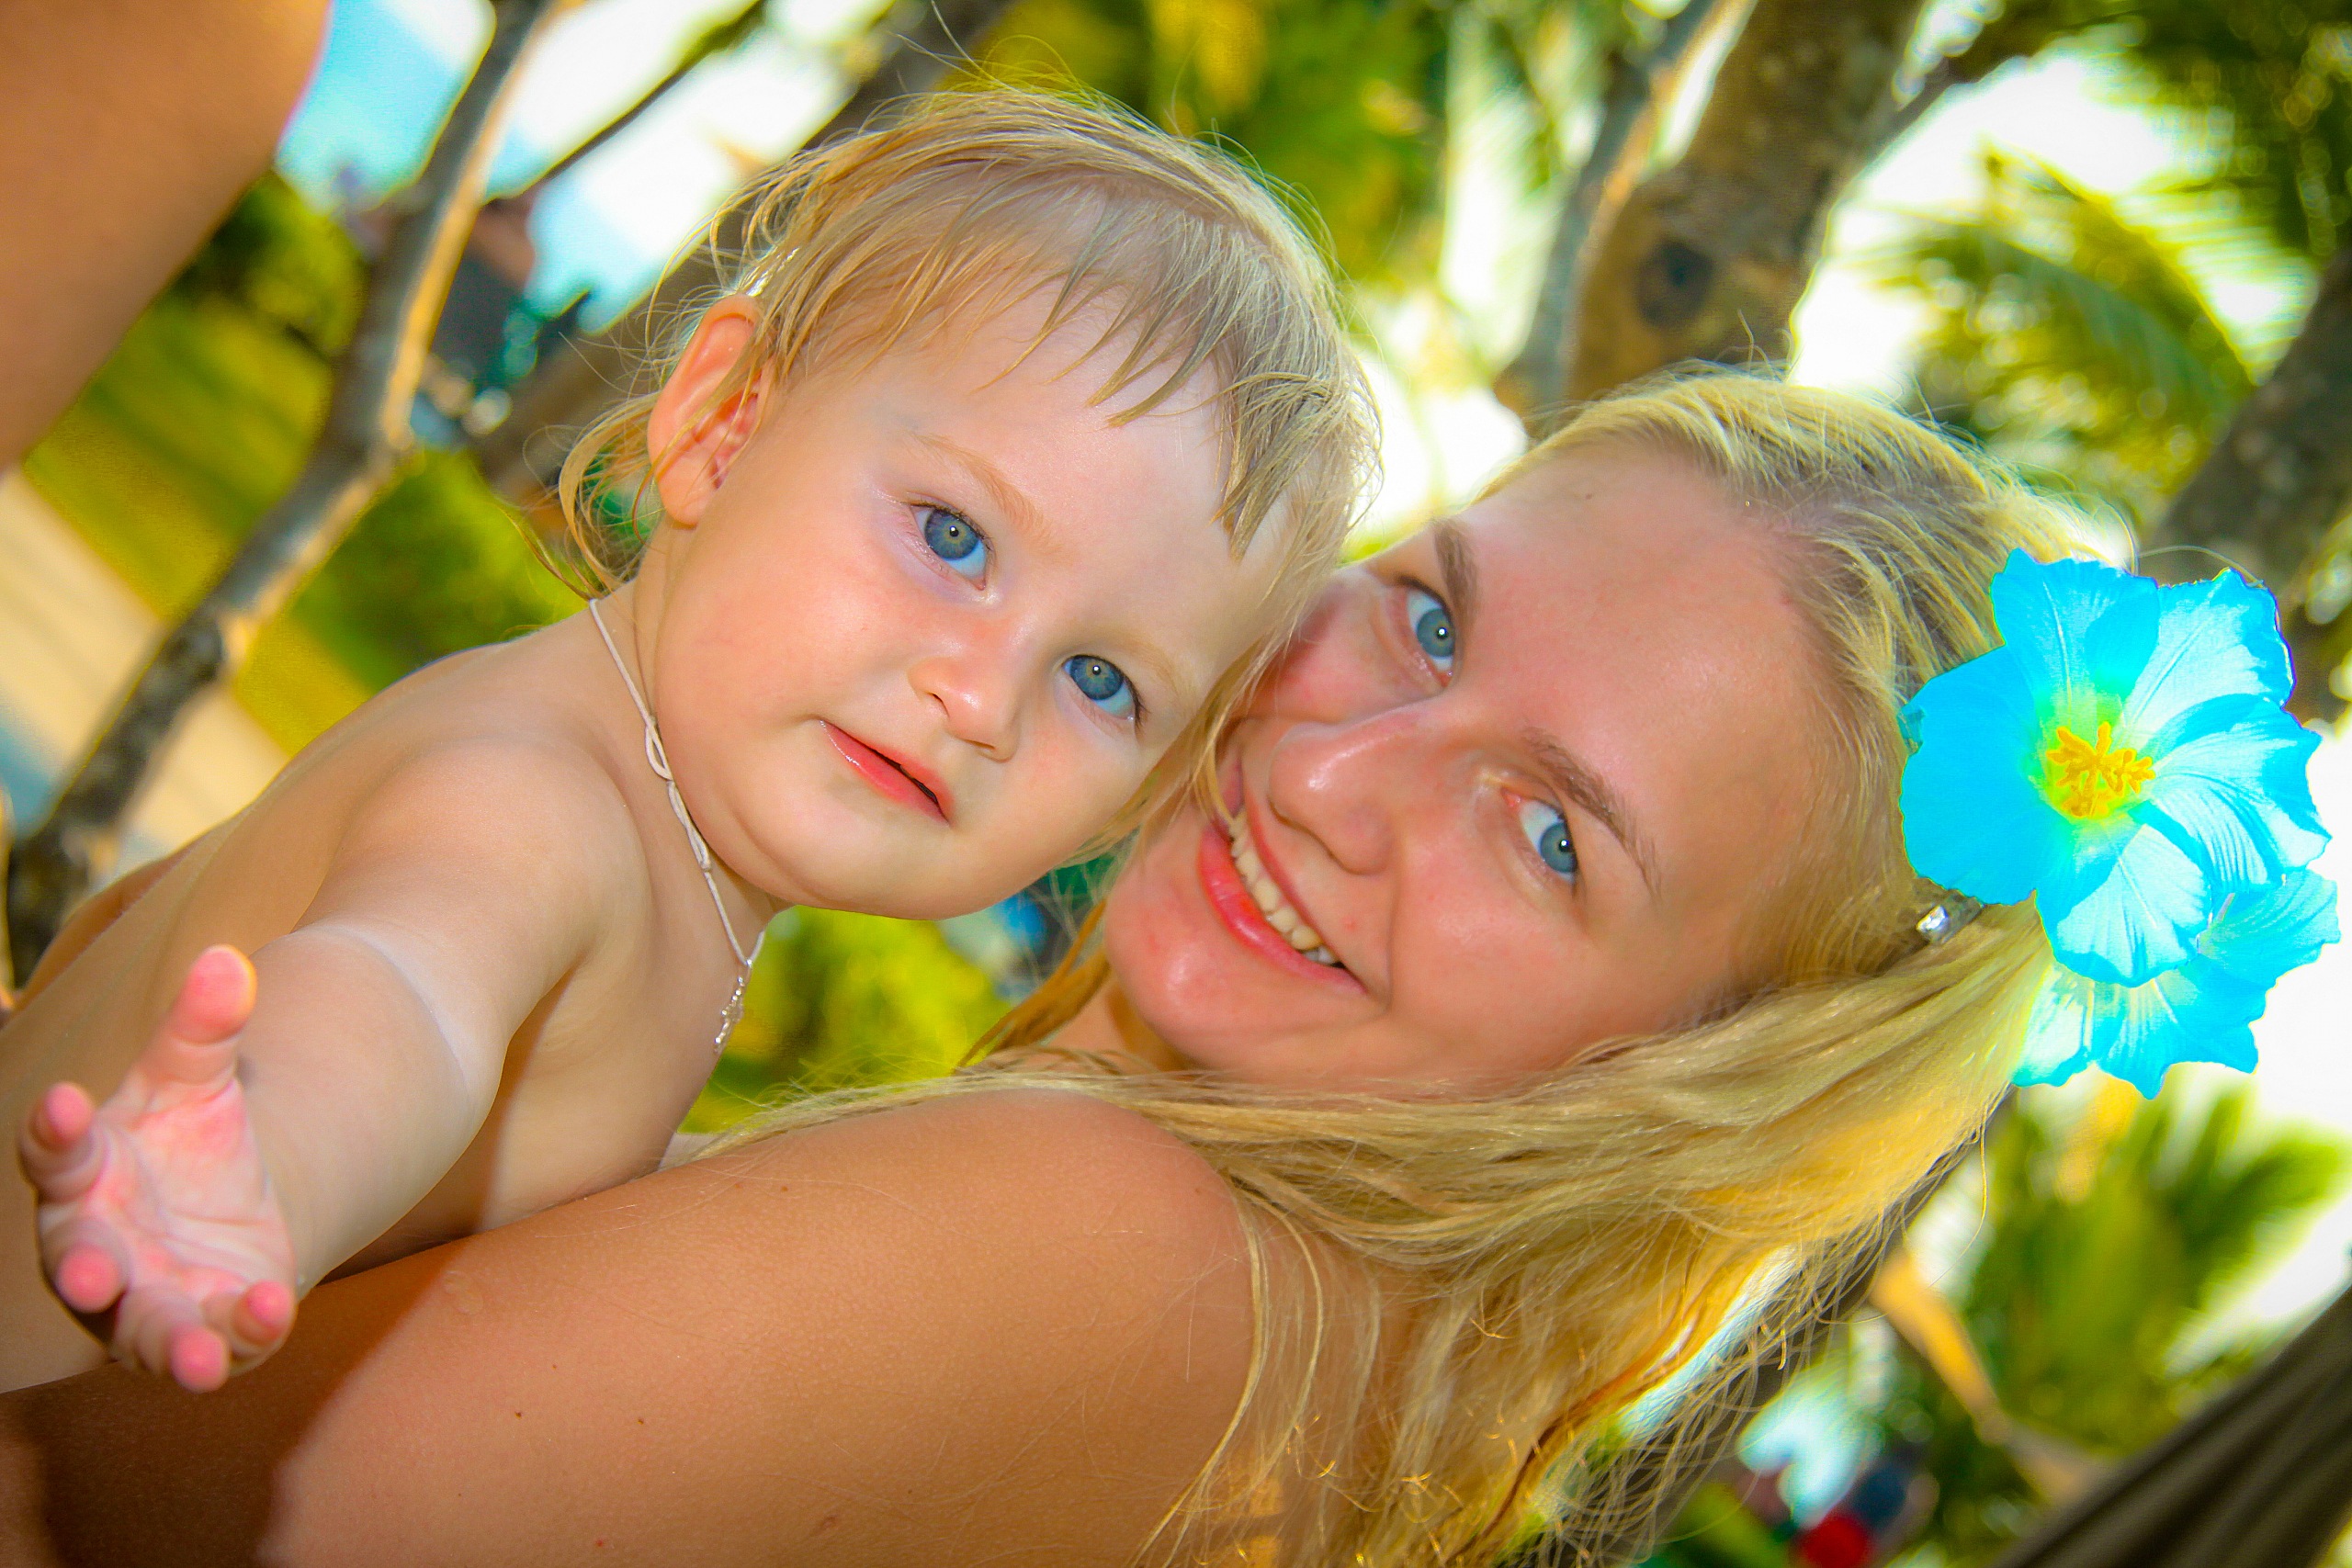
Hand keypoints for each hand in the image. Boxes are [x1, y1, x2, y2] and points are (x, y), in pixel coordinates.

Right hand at [18, 944, 297, 1389]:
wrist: (233, 1210)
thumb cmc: (186, 1140)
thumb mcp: (198, 1079)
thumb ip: (204, 1028)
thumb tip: (228, 957)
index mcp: (86, 1172)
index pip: (56, 1149)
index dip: (54, 1128)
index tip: (62, 1100)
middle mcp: (102, 1246)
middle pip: (82, 1262)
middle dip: (87, 1271)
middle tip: (94, 1277)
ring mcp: (151, 1296)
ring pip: (146, 1330)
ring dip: (169, 1343)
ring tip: (196, 1357)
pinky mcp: (210, 1327)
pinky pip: (225, 1339)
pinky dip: (247, 1331)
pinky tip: (273, 1310)